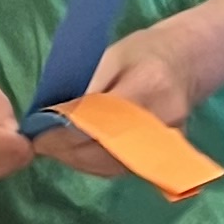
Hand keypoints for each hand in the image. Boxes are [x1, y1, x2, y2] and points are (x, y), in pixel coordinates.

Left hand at [37, 24, 203, 179]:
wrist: (184, 63)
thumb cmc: (141, 54)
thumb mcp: (108, 57)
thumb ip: (84, 89)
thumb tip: (50, 118)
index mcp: (148, 87)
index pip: (101, 121)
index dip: (66, 133)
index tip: (39, 136)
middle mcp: (162, 120)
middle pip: (106, 150)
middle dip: (68, 151)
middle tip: (43, 146)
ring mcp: (167, 143)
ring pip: (112, 165)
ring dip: (78, 161)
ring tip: (55, 149)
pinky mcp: (164, 156)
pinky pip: (122, 169)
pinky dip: (94, 165)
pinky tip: (77, 154)